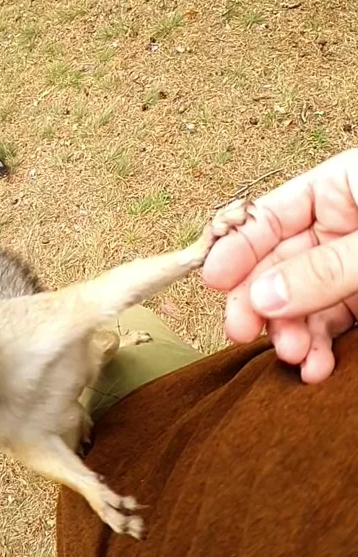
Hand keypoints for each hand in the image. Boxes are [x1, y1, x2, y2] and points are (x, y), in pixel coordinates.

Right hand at [202, 149, 357, 382]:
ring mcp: (353, 267)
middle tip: (241, 329)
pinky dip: (321, 348)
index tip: (213, 279)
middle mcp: (342, 227)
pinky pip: (334, 324)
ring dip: (291, 332)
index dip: (238, 247)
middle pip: (280, 264)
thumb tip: (262, 297)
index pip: (271, 215)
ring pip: (304, 302)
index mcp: (338, 189)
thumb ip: (323, 269)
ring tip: (291, 355)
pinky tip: (315, 367)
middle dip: (259, 300)